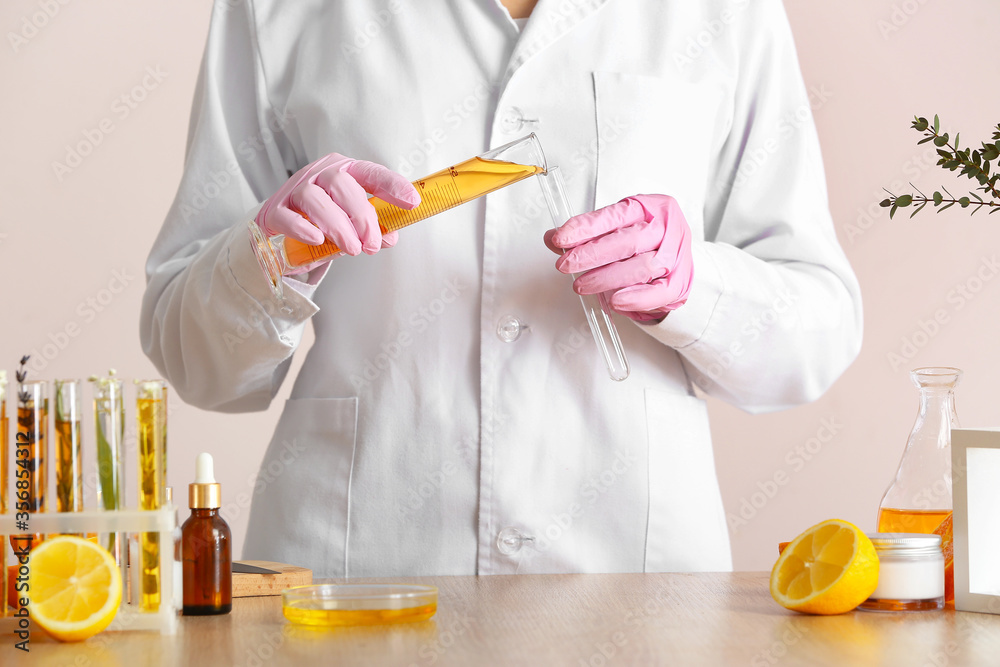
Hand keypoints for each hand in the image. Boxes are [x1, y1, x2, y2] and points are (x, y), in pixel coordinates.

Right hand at [256, 153, 419, 255]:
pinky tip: (317, 240)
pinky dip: (302, 227)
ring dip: (337, 225)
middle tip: (371, 245)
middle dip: (361, 216)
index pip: (370, 173)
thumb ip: (371, 229)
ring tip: (352, 249)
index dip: (392, 185)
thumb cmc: (321, 222)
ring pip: (314, 198)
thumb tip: (390, 237)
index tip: (413, 202)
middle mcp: (318, 175)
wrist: (279, 232)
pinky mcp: (274, 211)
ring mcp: (294, 191)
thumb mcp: (351, 224)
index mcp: (343, 172)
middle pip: (341, 183)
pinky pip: (286, 215)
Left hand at [544, 194, 693, 321]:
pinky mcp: (680, 282)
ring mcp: (676, 255)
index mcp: (650, 207)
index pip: (614, 216)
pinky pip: (658, 292)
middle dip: (591, 254)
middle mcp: (666, 227)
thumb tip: (553, 238)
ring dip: (606, 278)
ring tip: (581, 285)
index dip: (584, 228)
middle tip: (564, 264)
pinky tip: (615, 301)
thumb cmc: (643, 243)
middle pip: (628, 241)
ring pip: (641, 266)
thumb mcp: (616, 230)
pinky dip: (635, 298)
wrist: (675, 262)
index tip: (559, 238)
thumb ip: (587, 234)